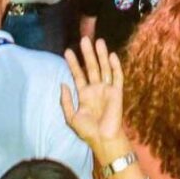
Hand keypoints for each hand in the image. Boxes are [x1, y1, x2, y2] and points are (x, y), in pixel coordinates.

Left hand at [60, 37, 124, 154]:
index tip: (67, 51)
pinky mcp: (117, 92)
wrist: (103, 140)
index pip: (78, 74)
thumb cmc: (88, 131)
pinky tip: (112, 55)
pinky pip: (117, 76)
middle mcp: (96, 88)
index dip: (73, 63)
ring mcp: (107, 89)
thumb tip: (62, 84)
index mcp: (85, 94)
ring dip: (101, 55)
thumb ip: (66, 101)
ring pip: (104, 68)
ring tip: (98, 41)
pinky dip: (115, 66)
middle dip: (88, 54)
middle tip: (84, 39)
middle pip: (92, 67)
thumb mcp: (71, 117)